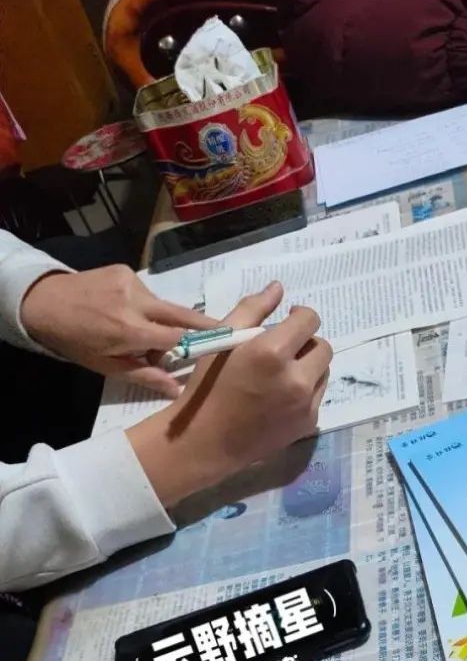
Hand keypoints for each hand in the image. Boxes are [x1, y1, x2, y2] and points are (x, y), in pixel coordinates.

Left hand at [19, 264, 216, 397]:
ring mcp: (131, 282)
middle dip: (205, 324)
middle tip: (228, 330)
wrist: (44, 302)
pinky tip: (126, 312)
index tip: (215, 351)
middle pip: (182, 314)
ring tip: (141, 333)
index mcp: (130, 330)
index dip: (193, 347)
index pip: (178, 338)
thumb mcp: (108, 367)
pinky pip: (147, 293)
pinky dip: (144, 307)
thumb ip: (146, 376)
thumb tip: (178, 390)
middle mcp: (135, 302)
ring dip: (160, 320)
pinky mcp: (125, 270)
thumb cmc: (76, 342)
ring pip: (162, 306)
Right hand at [126, 282, 332, 508]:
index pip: (309, 320)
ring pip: (323, 372)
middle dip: (307, 342)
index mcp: (272, 352)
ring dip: (308, 366)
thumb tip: (278, 289)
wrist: (208, 439)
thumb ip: (253, 309)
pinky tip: (280, 396)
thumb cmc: (209, 385)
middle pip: (323, 347)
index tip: (289, 320)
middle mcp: (296, 378)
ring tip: (282, 373)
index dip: (300, 316)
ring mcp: (305, 404)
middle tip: (285, 348)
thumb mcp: (223, 339)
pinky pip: (317, 396)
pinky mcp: (308, 423)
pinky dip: (305, 390)